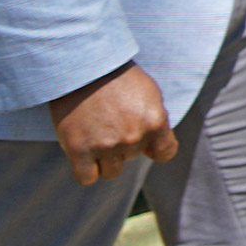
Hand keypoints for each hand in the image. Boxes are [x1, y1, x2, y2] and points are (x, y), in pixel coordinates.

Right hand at [50, 62, 176, 185]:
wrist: (82, 67)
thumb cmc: (118, 77)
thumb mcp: (150, 93)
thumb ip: (156, 121)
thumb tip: (156, 149)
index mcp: (155, 121)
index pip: (166, 152)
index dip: (156, 148)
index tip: (147, 142)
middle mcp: (133, 137)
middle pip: (133, 157)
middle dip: (124, 144)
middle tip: (110, 122)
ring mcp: (106, 145)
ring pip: (111, 171)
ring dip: (105, 159)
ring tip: (96, 135)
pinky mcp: (79, 150)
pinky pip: (87, 178)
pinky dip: (86, 171)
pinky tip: (84, 156)